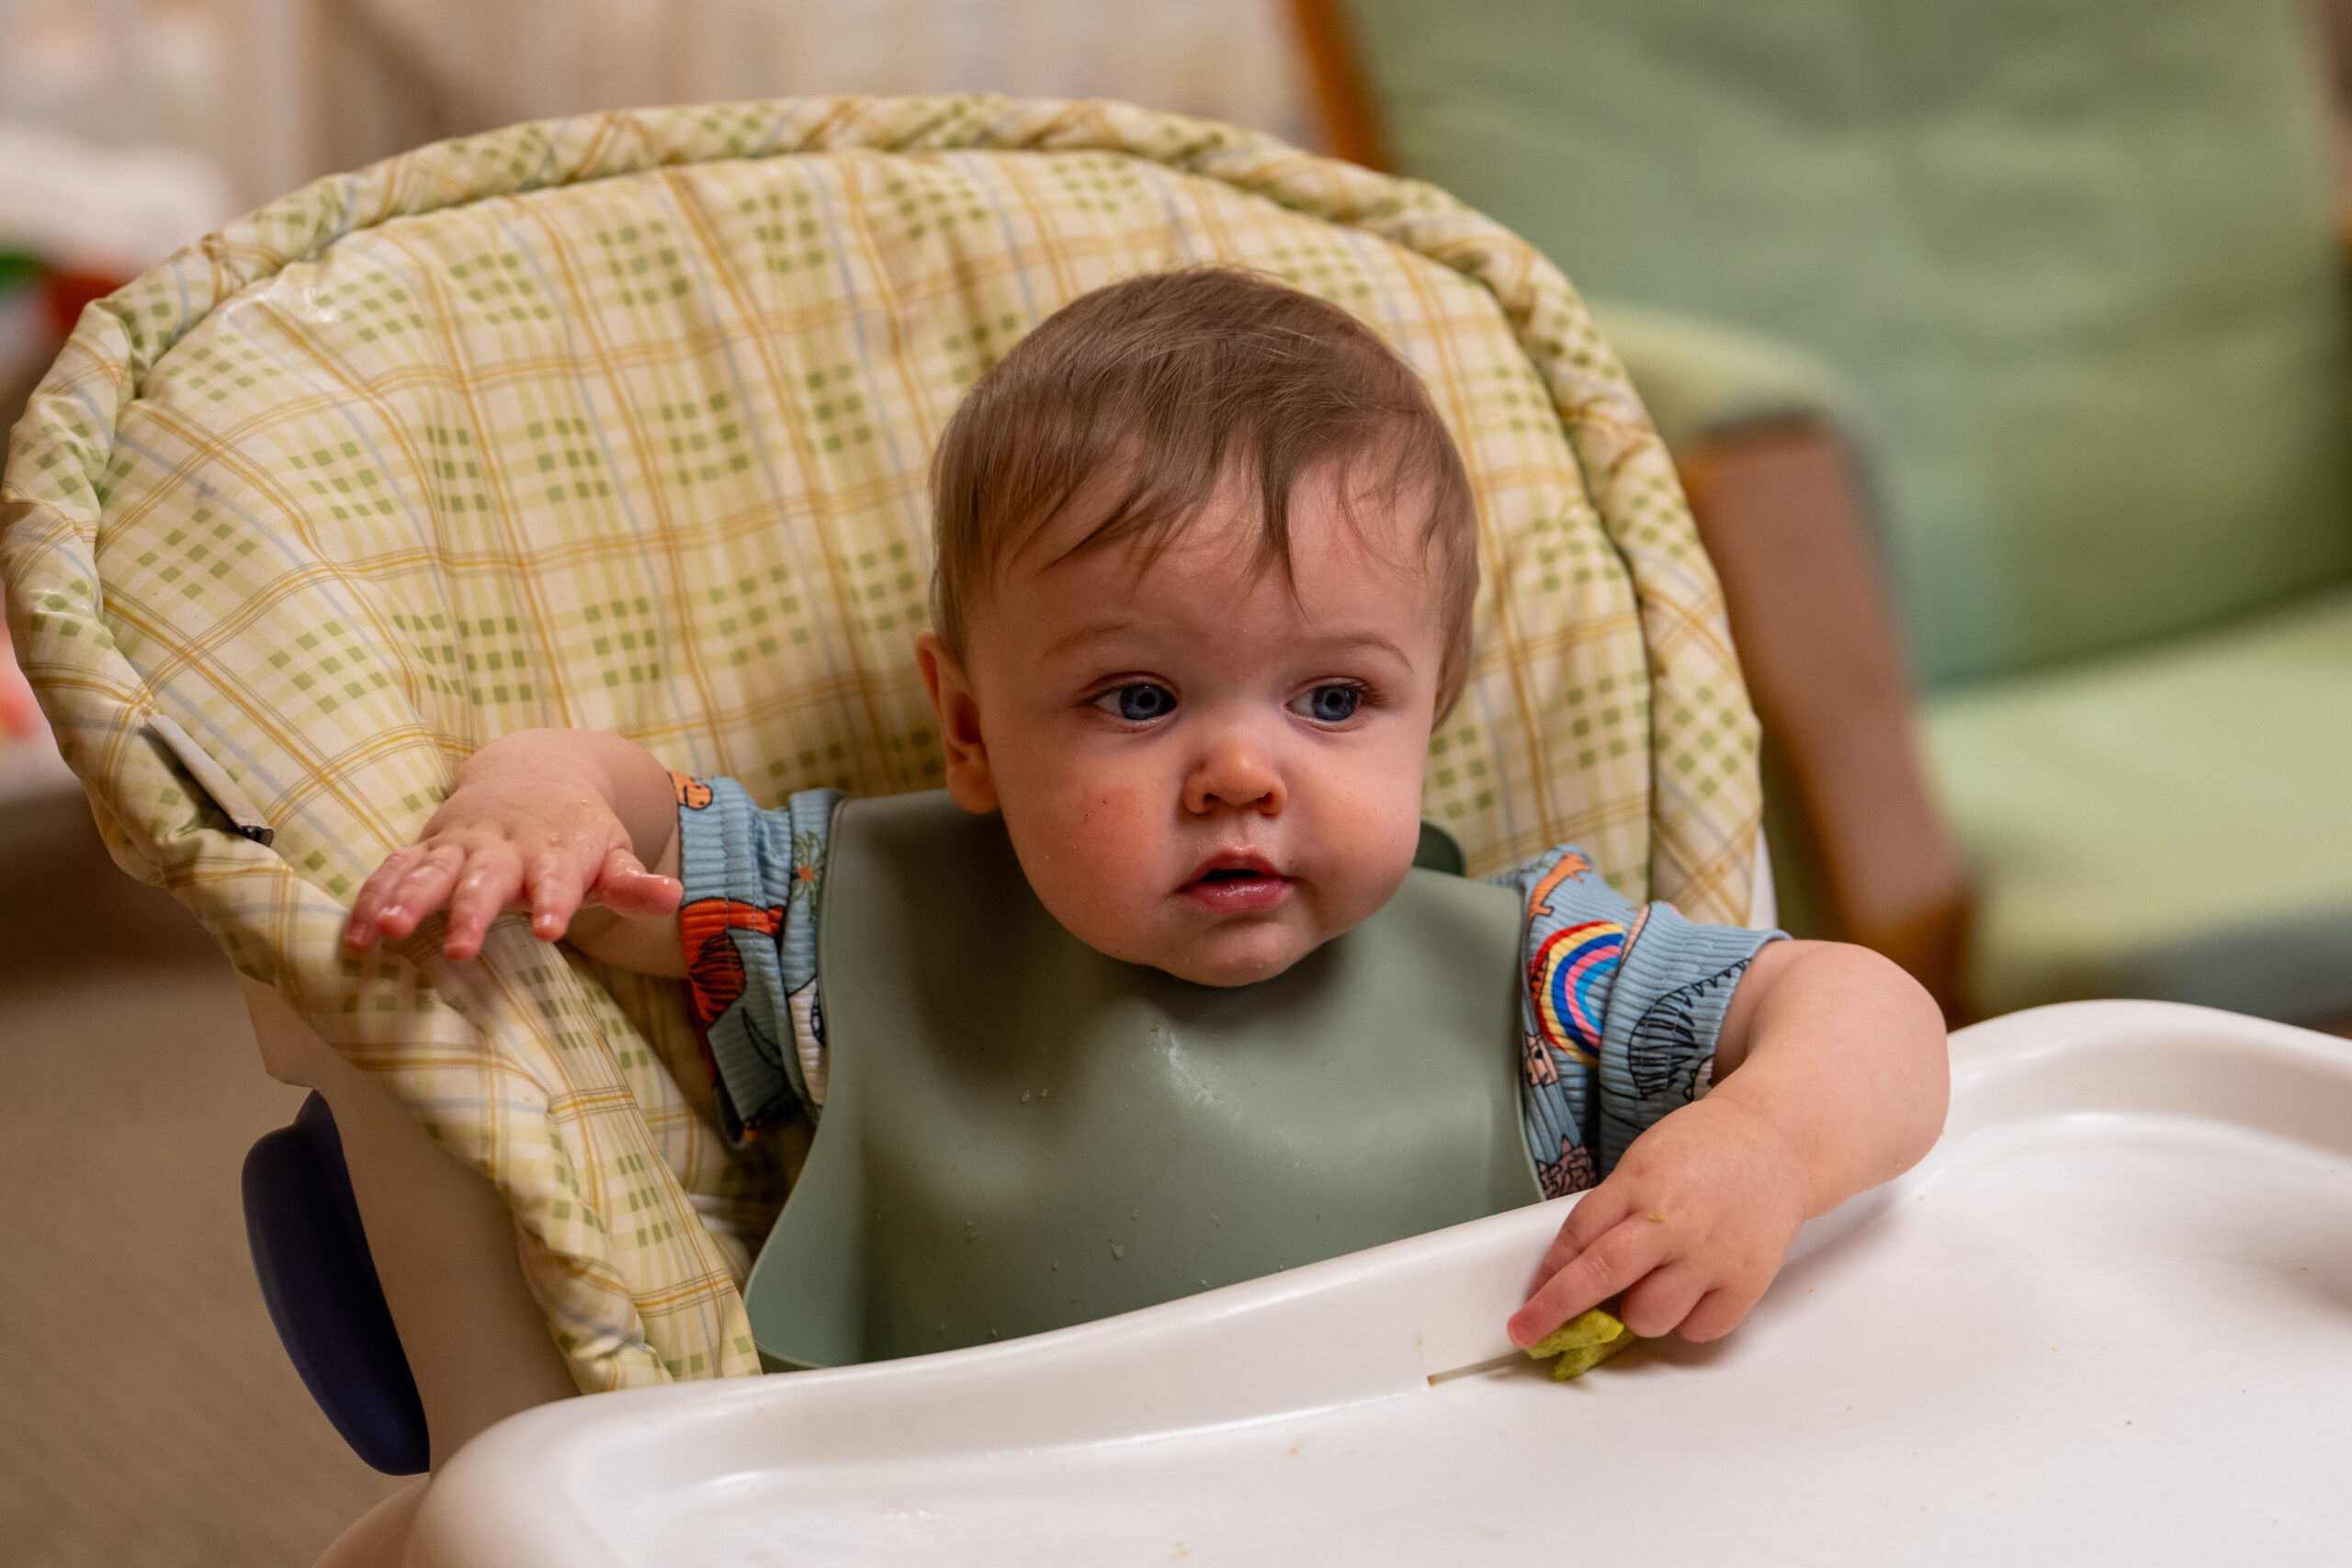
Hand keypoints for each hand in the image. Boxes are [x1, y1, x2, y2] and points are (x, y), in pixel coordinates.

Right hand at [343, 744, 680, 960]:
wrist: (534, 774)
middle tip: (461, 951)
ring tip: (389, 930)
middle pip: (486, 880)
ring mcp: (460, 847)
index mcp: (555, 851)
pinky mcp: (427, 850)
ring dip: (409, 900)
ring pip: (430, 871)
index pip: (558, 878)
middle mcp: (503, 847)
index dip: (554, 901)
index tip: (549, 930)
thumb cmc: (578, 835)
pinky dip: (374, 899)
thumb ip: (634, 882)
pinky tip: (358, 938)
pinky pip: (394, 872)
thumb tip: (672, 897)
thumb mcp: (611, 853)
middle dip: (472, 912)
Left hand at [1508, 1094, 1811, 1346]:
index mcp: (1639, 1185)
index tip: (1525, 1306)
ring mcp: (1711, 1254)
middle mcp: (1673, 1222)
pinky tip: (1691, 1292)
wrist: (1778, 1142)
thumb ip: (1612, 1211)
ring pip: (1650, 1316)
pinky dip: (1686, 1322)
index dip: (1546, 1277)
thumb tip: (1573, 1268)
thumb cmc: (1704, 1149)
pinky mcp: (1747, 1281)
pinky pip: (1699, 1329)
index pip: (1577, 1237)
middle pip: (1603, 1276)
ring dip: (1638, 1313)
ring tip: (1654, 1284)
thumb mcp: (1643, 1162)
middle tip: (1529, 1332)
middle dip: (1557, 1309)